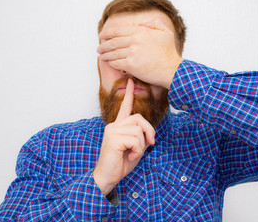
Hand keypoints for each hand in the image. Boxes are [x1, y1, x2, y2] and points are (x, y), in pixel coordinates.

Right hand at [93, 78, 155, 194]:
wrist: (107, 177)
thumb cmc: (120, 163)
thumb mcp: (135, 148)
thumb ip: (141, 137)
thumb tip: (150, 134)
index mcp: (118, 126)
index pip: (124, 108)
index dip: (129, 95)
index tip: (131, 80)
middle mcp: (114, 125)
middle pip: (139, 118)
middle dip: (149, 131)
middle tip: (150, 144)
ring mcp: (112, 130)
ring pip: (139, 130)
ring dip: (141, 145)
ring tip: (133, 154)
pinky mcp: (113, 138)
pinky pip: (136, 140)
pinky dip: (138, 151)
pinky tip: (129, 157)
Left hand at [97, 19, 182, 88]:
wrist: (172, 69)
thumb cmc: (170, 53)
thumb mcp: (165, 32)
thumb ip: (154, 23)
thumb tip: (142, 24)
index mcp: (141, 31)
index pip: (118, 30)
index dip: (107, 33)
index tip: (102, 36)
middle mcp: (135, 40)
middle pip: (113, 41)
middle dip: (103, 45)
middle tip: (99, 48)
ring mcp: (132, 53)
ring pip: (113, 53)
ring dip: (105, 54)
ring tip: (101, 56)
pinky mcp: (131, 65)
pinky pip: (116, 63)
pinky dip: (111, 63)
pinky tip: (109, 63)